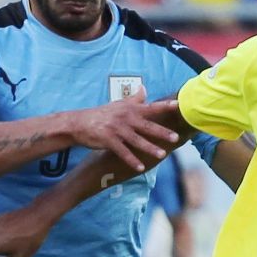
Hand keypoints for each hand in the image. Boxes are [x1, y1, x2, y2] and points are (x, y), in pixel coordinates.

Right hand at [66, 85, 180, 171]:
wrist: (78, 123)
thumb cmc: (101, 114)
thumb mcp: (118, 105)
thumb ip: (134, 99)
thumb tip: (144, 88)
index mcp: (129, 109)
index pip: (150, 107)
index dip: (164, 106)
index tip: (178, 105)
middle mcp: (125, 118)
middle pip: (147, 126)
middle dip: (162, 132)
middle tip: (175, 138)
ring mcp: (116, 129)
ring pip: (137, 140)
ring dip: (150, 148)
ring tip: (162, 155)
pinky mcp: (108, 140)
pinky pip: (123, 152)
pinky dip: (131, 160)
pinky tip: (140, 168)